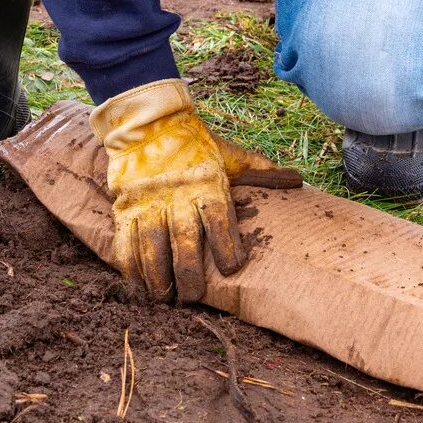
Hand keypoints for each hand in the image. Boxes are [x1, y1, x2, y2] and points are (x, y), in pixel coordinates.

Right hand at [93, 79, 299, 301]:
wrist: (148, 123)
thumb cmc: (195, 144)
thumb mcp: (228, 154)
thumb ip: (259, 169)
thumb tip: (297, 180)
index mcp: (207, 184)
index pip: (219, 219)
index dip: (225, 246)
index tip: (231, 269)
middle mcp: (177, 196)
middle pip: (184, 242)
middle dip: (188, 275)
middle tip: (192, 296)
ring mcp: (148, 203)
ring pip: (151, 248)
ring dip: (157, 278)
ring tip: (164, 298)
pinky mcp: (125, 208)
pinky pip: (125, 243)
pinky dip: (130, 268)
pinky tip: (139, 286)